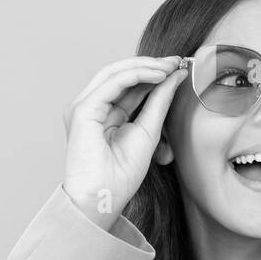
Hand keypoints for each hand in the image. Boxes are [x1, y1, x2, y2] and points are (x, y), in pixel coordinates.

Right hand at [61, 55, 189, 224]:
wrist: (103, 198)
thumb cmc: (120, 177)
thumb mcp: (148, 133)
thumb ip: (159, 103)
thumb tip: (174, 77)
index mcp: (104, 114)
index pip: (128, 85)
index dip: (152, 74)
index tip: (177, 68)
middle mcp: (92, 107)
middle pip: (120, 74)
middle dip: (150, 65)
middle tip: (176, 61)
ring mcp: (84, 107)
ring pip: (115, 72)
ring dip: (145, 66)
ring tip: (170, 66)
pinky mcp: (83, 110)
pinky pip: (112, 82)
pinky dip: (137, 74)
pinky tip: (158, 75)